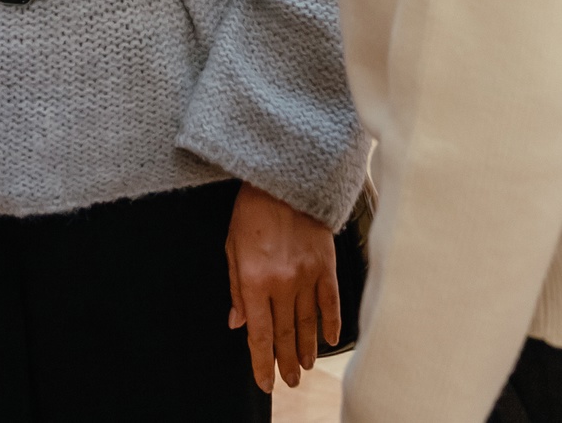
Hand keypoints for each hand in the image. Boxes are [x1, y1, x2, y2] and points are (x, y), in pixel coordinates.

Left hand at [225, 182, 341, 392]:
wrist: (282, 179)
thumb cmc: (251, 211)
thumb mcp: (231, 248)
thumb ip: (236, 289)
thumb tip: (238, 323)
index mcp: (254, 280)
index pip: (259, 334)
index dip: (261, 362)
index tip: (264, 382)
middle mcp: (282, 283)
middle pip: (285, 333)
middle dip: (285, 362)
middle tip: (289, 381)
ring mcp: (307, 275)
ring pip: (308, 323)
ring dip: (307, 348)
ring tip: (305, 366)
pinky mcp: (326, 265)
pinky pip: (330, 302)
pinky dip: (331, 323)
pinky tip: (329, 340)